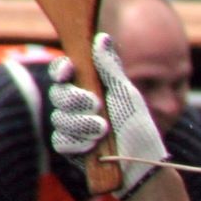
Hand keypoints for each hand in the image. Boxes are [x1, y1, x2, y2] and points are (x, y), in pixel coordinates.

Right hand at [46, 36, 164, 197]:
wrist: (143, 162)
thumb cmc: (138, 126)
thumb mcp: (127, 93)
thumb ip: (111, 68)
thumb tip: (102, 38)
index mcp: (88, 87)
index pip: (62, 72)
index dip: (60, 69)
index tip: (69, 70)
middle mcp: (76, 106)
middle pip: (57, 94)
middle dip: (75, 98)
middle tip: (96, 104)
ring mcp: (71, 127)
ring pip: (58, 118)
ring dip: (81, 123)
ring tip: (103, 129)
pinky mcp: (70, 148)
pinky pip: (60, 140)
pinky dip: (76, 141)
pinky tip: (93, 145)